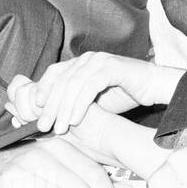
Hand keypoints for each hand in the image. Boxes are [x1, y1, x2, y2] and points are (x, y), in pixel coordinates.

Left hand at [8, 53, 180, 134]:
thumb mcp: (92, 101)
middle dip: (48, 105)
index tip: (31, 111)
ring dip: (62, 108)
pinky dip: (79, 104)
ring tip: (58, 128)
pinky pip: (89, 86)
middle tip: (41, 126)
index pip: (53, 74)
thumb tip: (48, 117)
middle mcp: (86, 59)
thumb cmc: (123, 96)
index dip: (41, 91)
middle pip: (59, 80)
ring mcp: (98, 61)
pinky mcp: (111, 67)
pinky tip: (74, 119)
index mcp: (79, 64)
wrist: (155, 88)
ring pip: (72, 84)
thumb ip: (72, 104)